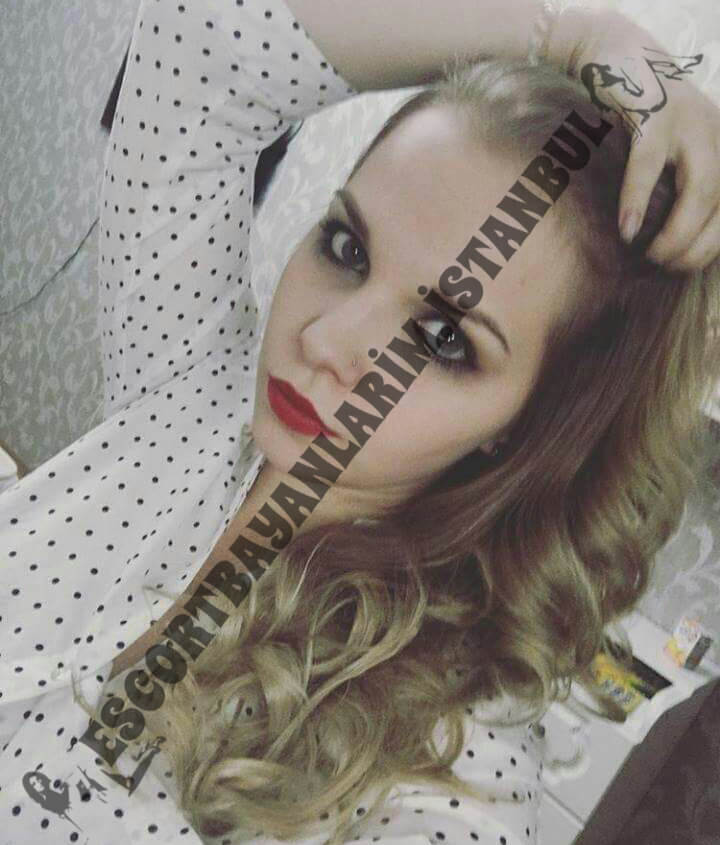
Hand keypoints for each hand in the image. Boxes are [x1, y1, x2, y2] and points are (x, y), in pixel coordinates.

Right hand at [565, 9, 719, 271]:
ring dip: (676, 233)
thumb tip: (667, 246)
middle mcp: (717, 134)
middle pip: (719, 205)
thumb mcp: (669, 152)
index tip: (679, 269)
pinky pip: (649, 166)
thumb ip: (676, 186)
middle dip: (693, 247)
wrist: (614, 55)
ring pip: (699, 190)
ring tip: (649, 256)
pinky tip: (627, 230)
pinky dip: (638, 201)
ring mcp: (689, 121)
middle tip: (661, 267)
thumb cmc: (639, 116)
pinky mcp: (653, 114)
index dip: (709, 248)